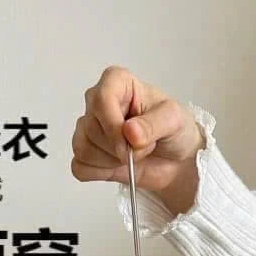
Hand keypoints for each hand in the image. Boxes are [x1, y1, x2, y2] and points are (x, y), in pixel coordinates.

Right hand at [72, 66, 203, 210]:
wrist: (175, 159)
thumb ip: (154, 124)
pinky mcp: (86, 153)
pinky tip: (116, 167)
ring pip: (83, 149)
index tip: (133, 143)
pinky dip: (100, 173)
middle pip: (91, 129)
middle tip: (142, 148)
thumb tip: (130, 132)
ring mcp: (88, 127)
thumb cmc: (174, 130)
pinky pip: (80, 167)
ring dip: (111, 162)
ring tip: (132, 156)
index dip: (114, 127)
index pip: (101, 100)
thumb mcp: (174, 120)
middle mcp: (98, 102)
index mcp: (117, 83)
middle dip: (119, 148)